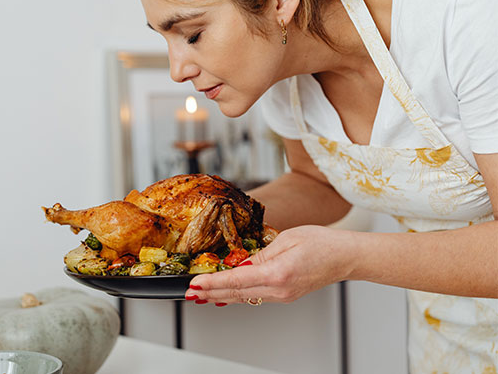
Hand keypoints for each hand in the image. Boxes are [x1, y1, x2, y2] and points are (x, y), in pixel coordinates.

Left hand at [185, 225, 358, 304]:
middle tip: (190, 292)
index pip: (236, 280)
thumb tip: (239, 264)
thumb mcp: (286, 239)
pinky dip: (237, 295)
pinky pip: (255, 296)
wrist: (346, 257)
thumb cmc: (322, 243)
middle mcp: (279, 289)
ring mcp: (283, 295)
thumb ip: (260, 253)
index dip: (212, 283)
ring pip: (244, 297)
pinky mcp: (285, 295)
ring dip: (220, 296)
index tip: (195, 284)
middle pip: (236, 293)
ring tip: (201, 295)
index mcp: (277, 273)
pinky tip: (226, 295)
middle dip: (210, 293)